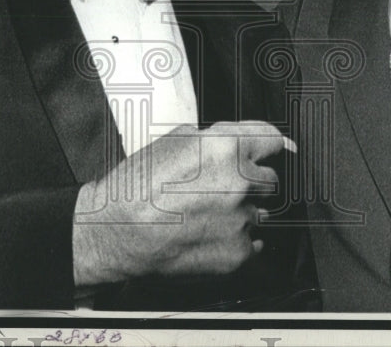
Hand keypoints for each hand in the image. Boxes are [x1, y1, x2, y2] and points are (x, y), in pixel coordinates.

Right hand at [72, 121, 295, 285]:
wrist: (116, 231)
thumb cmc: (138, 186)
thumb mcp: (176, 139)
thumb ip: (218, 137)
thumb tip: (246, 138)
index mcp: (227, 148)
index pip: (273, 140)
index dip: (268, 145)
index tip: (271, 151)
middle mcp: (240, 183)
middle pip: (270, 178)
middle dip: (251, 180)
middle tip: (220, 188)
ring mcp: (241, 220)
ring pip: (261, 212)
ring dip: (242, 211)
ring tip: (207, 213)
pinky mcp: (237, 253)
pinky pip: (253, 242)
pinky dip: (236, 239)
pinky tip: (209, 234)